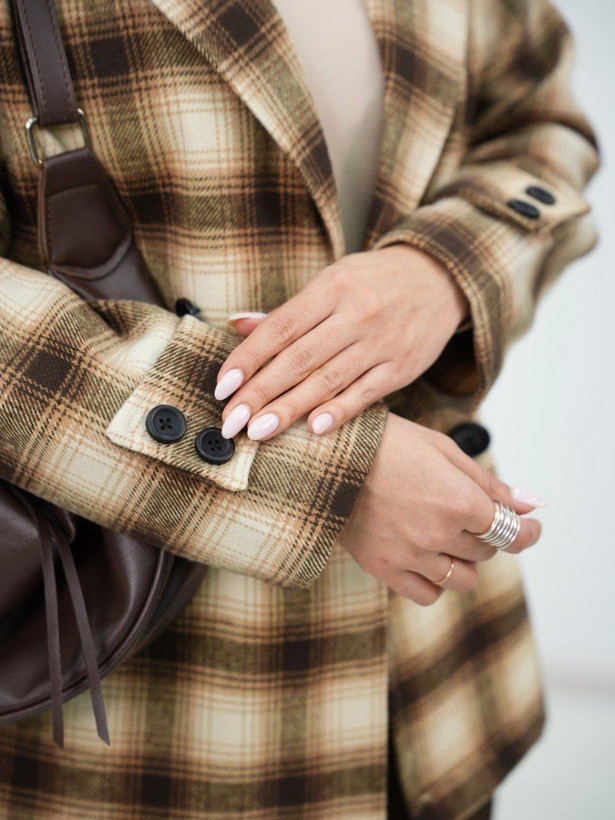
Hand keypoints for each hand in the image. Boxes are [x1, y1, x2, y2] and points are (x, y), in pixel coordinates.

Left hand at [214, 245, 469, 439]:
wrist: (441, 279)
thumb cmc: (374, 282)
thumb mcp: (333, 281)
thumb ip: (287, 311)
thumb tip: (237, 324)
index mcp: (332, 287)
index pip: (280, 327)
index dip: (248, 358)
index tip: (222, 386)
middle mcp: (356, 313)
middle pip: (299, 358)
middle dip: (260, 392)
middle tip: (232, 421)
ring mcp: (381, 342)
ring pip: (328, 379)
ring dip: (290, 408)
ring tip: (259, 431)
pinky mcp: (402, 367)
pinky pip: (366, 393)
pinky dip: (339, 411)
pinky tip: (313, 428)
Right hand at [338, 414, 542, 605]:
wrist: (327, 456)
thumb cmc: (387, 444)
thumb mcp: (444, 452)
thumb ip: (490, 485)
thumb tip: (532, 505)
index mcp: (458, 500)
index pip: (511, 533)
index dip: (529, 533)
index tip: (532, 528)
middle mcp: (438, 533)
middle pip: (486, 551)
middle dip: (484, 533)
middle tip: (464, 511)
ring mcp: (410, 554)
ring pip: (462, 578)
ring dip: (463, 559)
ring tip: (443, 534)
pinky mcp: (383, 568)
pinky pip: (427, 594)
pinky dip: (435, 580)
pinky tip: (426, 557)